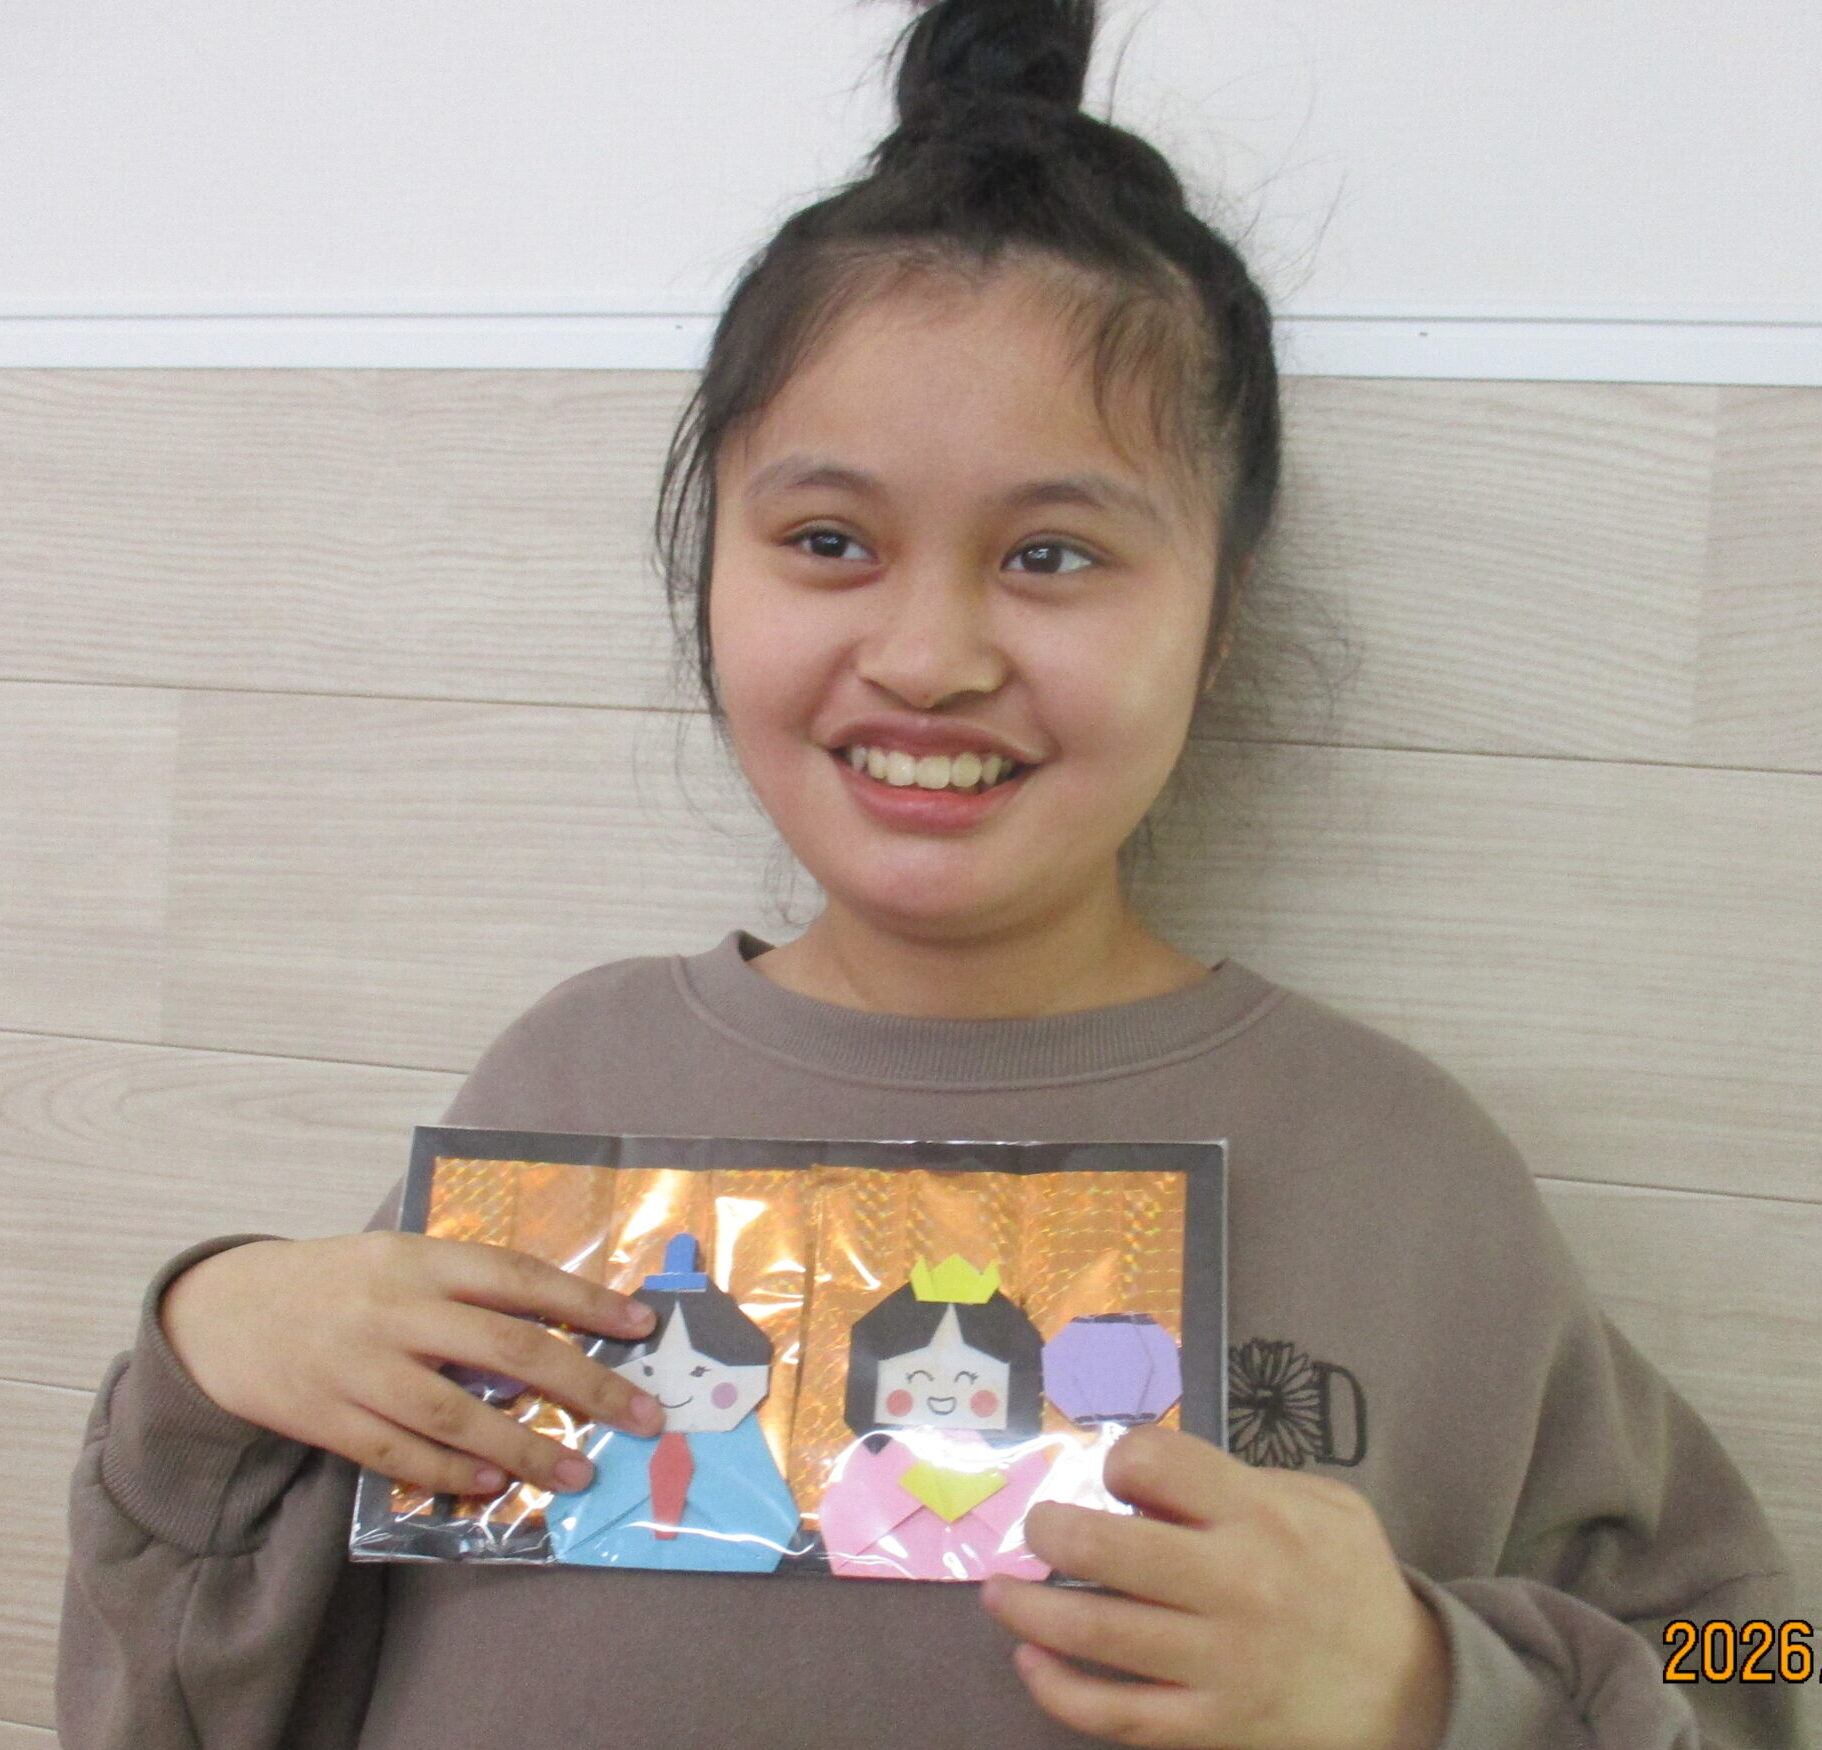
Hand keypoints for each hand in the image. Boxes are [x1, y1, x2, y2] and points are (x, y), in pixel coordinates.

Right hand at [159, 1232, 662, 1497]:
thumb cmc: (338, 1281)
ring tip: (577, 1473)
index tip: (642, 1326)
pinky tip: (493, 1484)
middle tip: (641, 1417)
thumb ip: (468, 1284)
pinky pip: (399, 1454)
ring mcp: (361, 1368)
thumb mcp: (403, 1257)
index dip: (585, 1302)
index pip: (520, 1277)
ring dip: (526, 1447)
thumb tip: (560, 1318)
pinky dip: (450, 1473)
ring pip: (457, 1414)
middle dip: (585, 1384)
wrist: (225, 1312)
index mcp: (423, 1259)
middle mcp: (398, 1310)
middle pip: (507, 1349)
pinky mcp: (329, 1418)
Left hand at [981, 1427, 1450, 1749]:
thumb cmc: (1346, 1577)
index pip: (1156, 1463)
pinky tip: (1031, 1665)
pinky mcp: (1209, 1726)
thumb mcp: (1321, 1501)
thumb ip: (1237, 1478)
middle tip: (1038, 1529)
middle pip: (1108, 1552)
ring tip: (999, 1594)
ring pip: (1098, 1635)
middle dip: (1052, 1532)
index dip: (1123, 1461)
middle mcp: (1234, 1584)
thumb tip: (1149, 1474)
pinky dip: (1060, 1692)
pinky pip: (1117, 1714)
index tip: (1121, 1476)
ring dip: (1030, 1612)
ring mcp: (1218, 1662)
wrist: (1407, 1689)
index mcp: (1259, 1515)